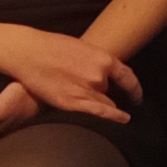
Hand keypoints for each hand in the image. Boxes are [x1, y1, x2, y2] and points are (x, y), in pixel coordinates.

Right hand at [0, 23, 140, 125]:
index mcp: (103, 58)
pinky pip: (100, 112)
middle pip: (108, 91)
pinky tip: (124, 119)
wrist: (29, 52)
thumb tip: (104, 73)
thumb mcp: (82, 48)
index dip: (134, 88)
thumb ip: (95, 62)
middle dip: (99, 90)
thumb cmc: (52, 47)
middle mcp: (99, 75)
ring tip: (75, 93)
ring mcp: (87, 89)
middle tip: (80, 84)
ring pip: (101, 101)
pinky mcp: (72, 102)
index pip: (127, 76)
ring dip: (94, 100)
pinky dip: (114, 116)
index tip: (137, 95)